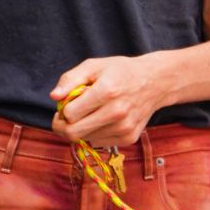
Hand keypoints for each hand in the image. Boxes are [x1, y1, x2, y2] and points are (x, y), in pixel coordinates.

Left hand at [51, 53, 167, 145]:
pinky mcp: (129, 138)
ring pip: (85, 139)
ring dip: (82, 128)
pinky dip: (95, 133)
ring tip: (90, 113)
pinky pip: (99, 143)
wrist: (155, 82)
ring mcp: (124, 128)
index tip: (65, 105)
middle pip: (74, 134)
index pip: (70, 114)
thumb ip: (71, 79)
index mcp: (107, 91)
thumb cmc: (121, 71)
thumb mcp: (94, 66)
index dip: (62, 110)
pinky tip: (103, 120)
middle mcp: (117, 112)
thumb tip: (54, 97)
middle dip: (63, 127)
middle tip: (65, 118)